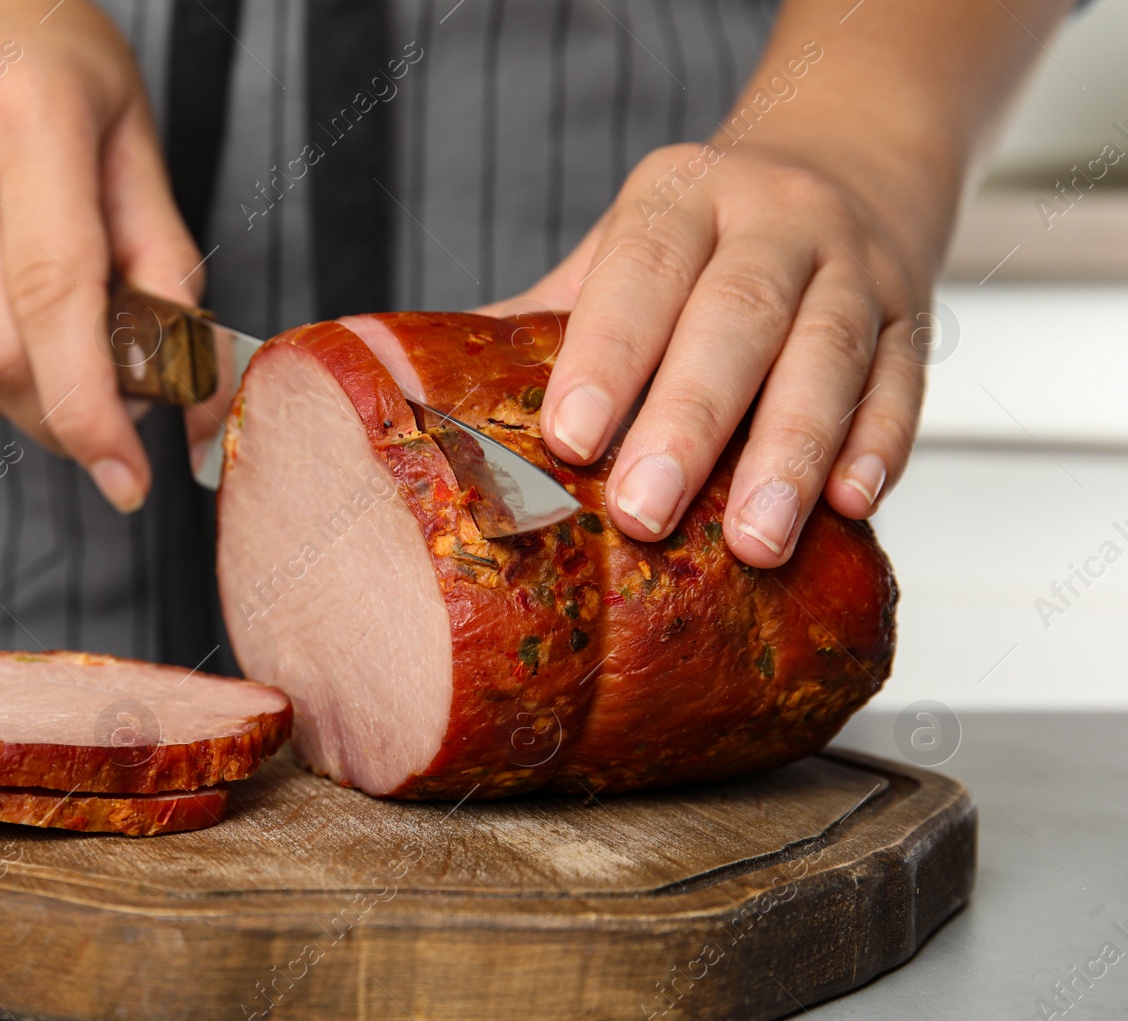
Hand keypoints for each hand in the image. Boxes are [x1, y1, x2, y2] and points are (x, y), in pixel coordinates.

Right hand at [0, 0, 201, 511]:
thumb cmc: (56, 72)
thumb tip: (189, 376)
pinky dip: (4, 371)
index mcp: (27, 127)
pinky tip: (33, 331)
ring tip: (85, 367)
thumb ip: (165, 254)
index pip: (54, 292)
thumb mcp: (136, 137)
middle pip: (1, 355)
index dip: (91, 403)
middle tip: (124, 426)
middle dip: (70, 421)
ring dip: (39, 403)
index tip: (129, 476)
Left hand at [486, 141, 928, 566]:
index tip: (571, 437)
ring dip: (793, 453)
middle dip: (690, 419)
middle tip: (647, 509)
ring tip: (755, 541)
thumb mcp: (622, 249)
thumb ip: (543, 319)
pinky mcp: (915, 315)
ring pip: (829, 355)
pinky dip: (878, 445)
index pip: (641, 271)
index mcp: (681, 199)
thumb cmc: (705, 234)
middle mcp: (773, 220)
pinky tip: (851, 507)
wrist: (845, 161)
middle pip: (737, 317)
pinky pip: (903, 383)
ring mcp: (854, 266)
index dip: (607, 353)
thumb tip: (422, 400)